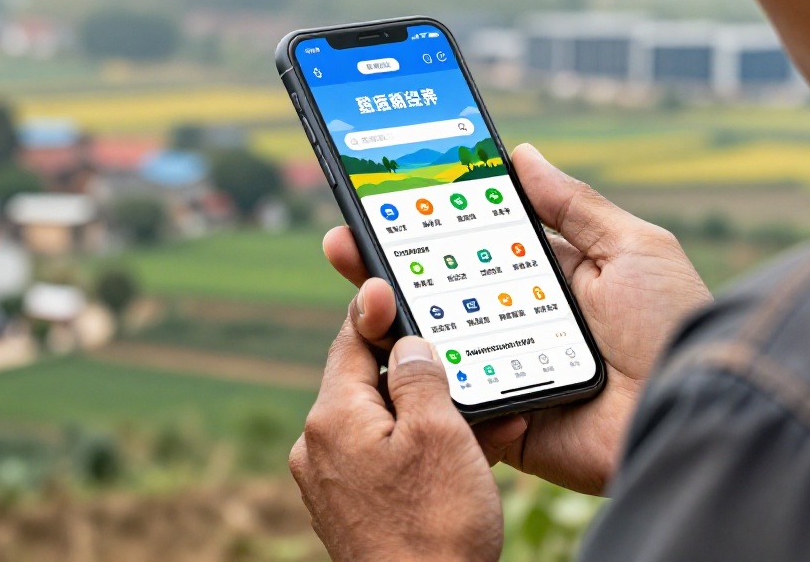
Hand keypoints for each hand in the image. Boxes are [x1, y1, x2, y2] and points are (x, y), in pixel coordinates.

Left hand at [289, 322, 502, 561]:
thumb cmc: (435, 525)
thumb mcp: (439, 432)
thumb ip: (419, 374)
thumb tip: (406, 342)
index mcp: (332, 417)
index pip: (350, 341)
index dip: (378, 311)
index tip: (394, 285)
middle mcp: (319, 447)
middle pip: (370, 382)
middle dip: (423, 374)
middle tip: (467, 365)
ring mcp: (332, 484)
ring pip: (387, 425)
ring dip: (435, 415)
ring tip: (489, 416)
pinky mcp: (352, 512)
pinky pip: (388, 461)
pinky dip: (425, 451)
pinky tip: (472, 454)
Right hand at [324, 143, 711, 494]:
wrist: (692, 408)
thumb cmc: (673, 324)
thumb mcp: (633, 247)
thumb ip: (573, 205)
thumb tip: (521, 153)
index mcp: (551, 283)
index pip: (474, 249)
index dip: (429, 228)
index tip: (381, 201)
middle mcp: (524, 328)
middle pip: (441, 297)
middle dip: (388, 272)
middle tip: (343, 242)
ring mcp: (511, 378)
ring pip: (437, 351)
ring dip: (395, 327)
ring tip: (359, 299)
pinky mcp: (510, 427)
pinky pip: (457, 409)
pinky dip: (430, 388)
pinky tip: (397, 354)